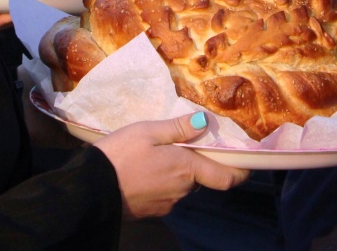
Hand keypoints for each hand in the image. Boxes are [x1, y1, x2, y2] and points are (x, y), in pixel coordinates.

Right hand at [95, 113, 248, 219]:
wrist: (90, 190)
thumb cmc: (120, 155)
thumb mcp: (148, 131)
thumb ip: (178, 128)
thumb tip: (205, 123)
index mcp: (186, 169)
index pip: (226, 178)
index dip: (240, 172)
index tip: (246, 164)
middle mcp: (181, 191)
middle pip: (200, 176)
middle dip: (196, 162)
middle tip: (182, 142)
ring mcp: (166, 204)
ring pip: (182, 185)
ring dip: (177, 171)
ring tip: (157, 153)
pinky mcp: (151, 212)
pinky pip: (166, 194)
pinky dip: (162, 181)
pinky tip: (144, 169)